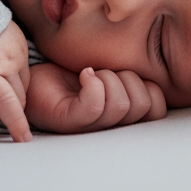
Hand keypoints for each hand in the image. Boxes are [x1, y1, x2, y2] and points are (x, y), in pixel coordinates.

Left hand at [17, 63, 166, 133]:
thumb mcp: (110, 69)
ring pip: (122, 104)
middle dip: (128, 77)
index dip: (148, 86)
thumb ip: (132, 73)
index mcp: (125, 114)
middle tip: (105, 72)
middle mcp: (111, 126)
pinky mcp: (69, 121)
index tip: (124, 73)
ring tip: (91, 74)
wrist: (33, 77)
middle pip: (144, 105)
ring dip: (108, 77)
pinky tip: (84, 74)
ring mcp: (91, 126)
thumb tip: (158, 63)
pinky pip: (94, 106)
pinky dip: (93, 83)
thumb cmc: (70, 73)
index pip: (158, 109)